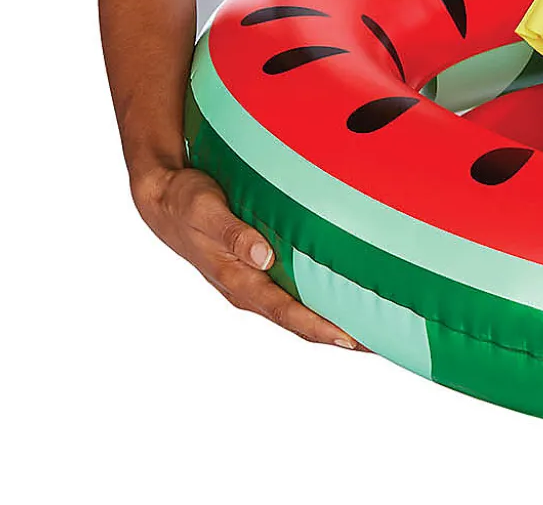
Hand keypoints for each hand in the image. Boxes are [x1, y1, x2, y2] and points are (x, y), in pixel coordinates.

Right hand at [133, 164, 363, 349]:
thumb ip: (233, 233)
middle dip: (337, 333)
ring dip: (331, 318)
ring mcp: (253, 280)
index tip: (351, 339)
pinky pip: (292, 288)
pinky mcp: (257, 266)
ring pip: (298, 308)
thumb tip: (263, 256)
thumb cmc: (185, 203)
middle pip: (299, 320)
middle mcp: (248, 288)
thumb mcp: (205, 211)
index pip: (286, 312)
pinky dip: (317, 295)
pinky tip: (342, 291)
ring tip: (372, 324)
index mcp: (238, 281)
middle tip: (380, 342)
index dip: (319, 327)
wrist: (163, 199)